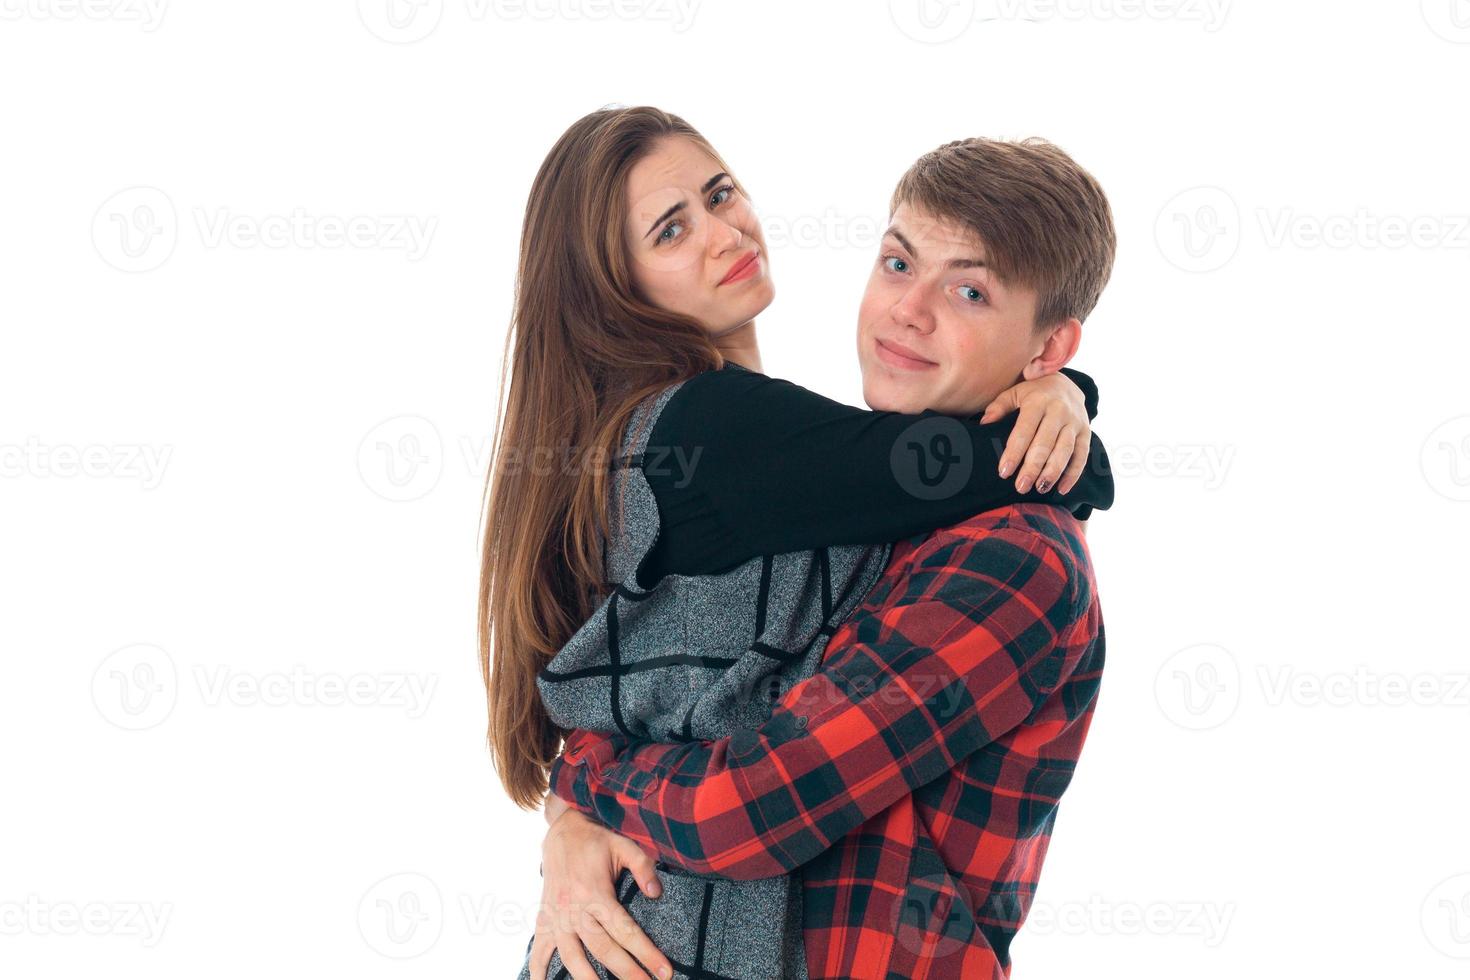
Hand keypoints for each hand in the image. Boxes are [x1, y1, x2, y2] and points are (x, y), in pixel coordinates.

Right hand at [529, 804, 671, 979]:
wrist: (562, 830)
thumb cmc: (597, 840)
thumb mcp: (625, 846)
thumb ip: (643, 868)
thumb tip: (656, 894)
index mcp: (596, 893)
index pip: (626, 931)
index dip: (646, 954)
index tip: (664, 972)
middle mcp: (574, 909)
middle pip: (603, 950)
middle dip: (627, 972)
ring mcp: (557, 916)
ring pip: (572, 957)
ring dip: (588, 979)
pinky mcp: (544, 918)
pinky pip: (539, 949)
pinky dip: (539, 970)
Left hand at [979, 372, 1091, 494]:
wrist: (1065, 383)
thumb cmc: (1032, 392)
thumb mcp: (1014, 392)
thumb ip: (999, 407)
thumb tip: (984, 423)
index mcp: (1038, 401)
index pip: (1024, 430)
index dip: (1014, 452)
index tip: (1004, 472)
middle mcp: (1059, 410)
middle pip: (1045, 443)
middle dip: (1033, 467)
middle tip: (1021, 487)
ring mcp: (1075, 421)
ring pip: (1065, 450)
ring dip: (1053, 472)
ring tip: (1040, 488)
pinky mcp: (1086, 431)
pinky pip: (1082, 455)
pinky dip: (1073, 474)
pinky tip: (1062, 489)